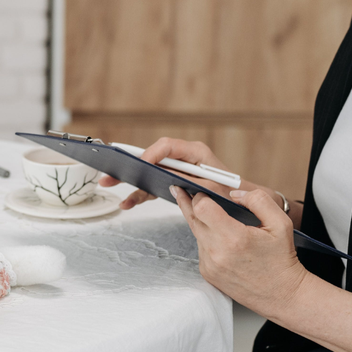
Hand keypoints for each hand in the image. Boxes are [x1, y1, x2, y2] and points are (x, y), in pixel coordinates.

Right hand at [98, 137, 236, 209]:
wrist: (243, 204)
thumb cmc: (232, 193)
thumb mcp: (213, 189)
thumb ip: (192, 184)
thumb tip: (169, 182)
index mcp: (194, 152)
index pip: (166, 146)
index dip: (150, 154)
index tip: (139, 166)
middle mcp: (182, 158)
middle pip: (150, 158)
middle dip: (128, 166)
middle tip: (109, 172)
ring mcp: (175, 171)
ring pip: (147, 172)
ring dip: (129, 181)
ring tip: (108, 187)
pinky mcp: (172, 182)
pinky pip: (152, 186)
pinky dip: (139, 194)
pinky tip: (127, 203)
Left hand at [173, 185, 308, 319]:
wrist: (283, 295)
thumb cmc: (282, 259)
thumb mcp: (281, 223)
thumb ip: (258, 200)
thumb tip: (234, 194)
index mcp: (234, 237)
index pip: (201, 208)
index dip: (200, 195)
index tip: (202, 191)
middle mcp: (217, 252)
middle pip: (192, 218)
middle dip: (191, 203)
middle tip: (183, 190)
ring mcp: (210, 265)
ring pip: (196, 233)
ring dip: (202, 223)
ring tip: (211, 215)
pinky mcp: (208, 273)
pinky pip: (201, 249)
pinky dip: (207, 240)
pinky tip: (221, 240)